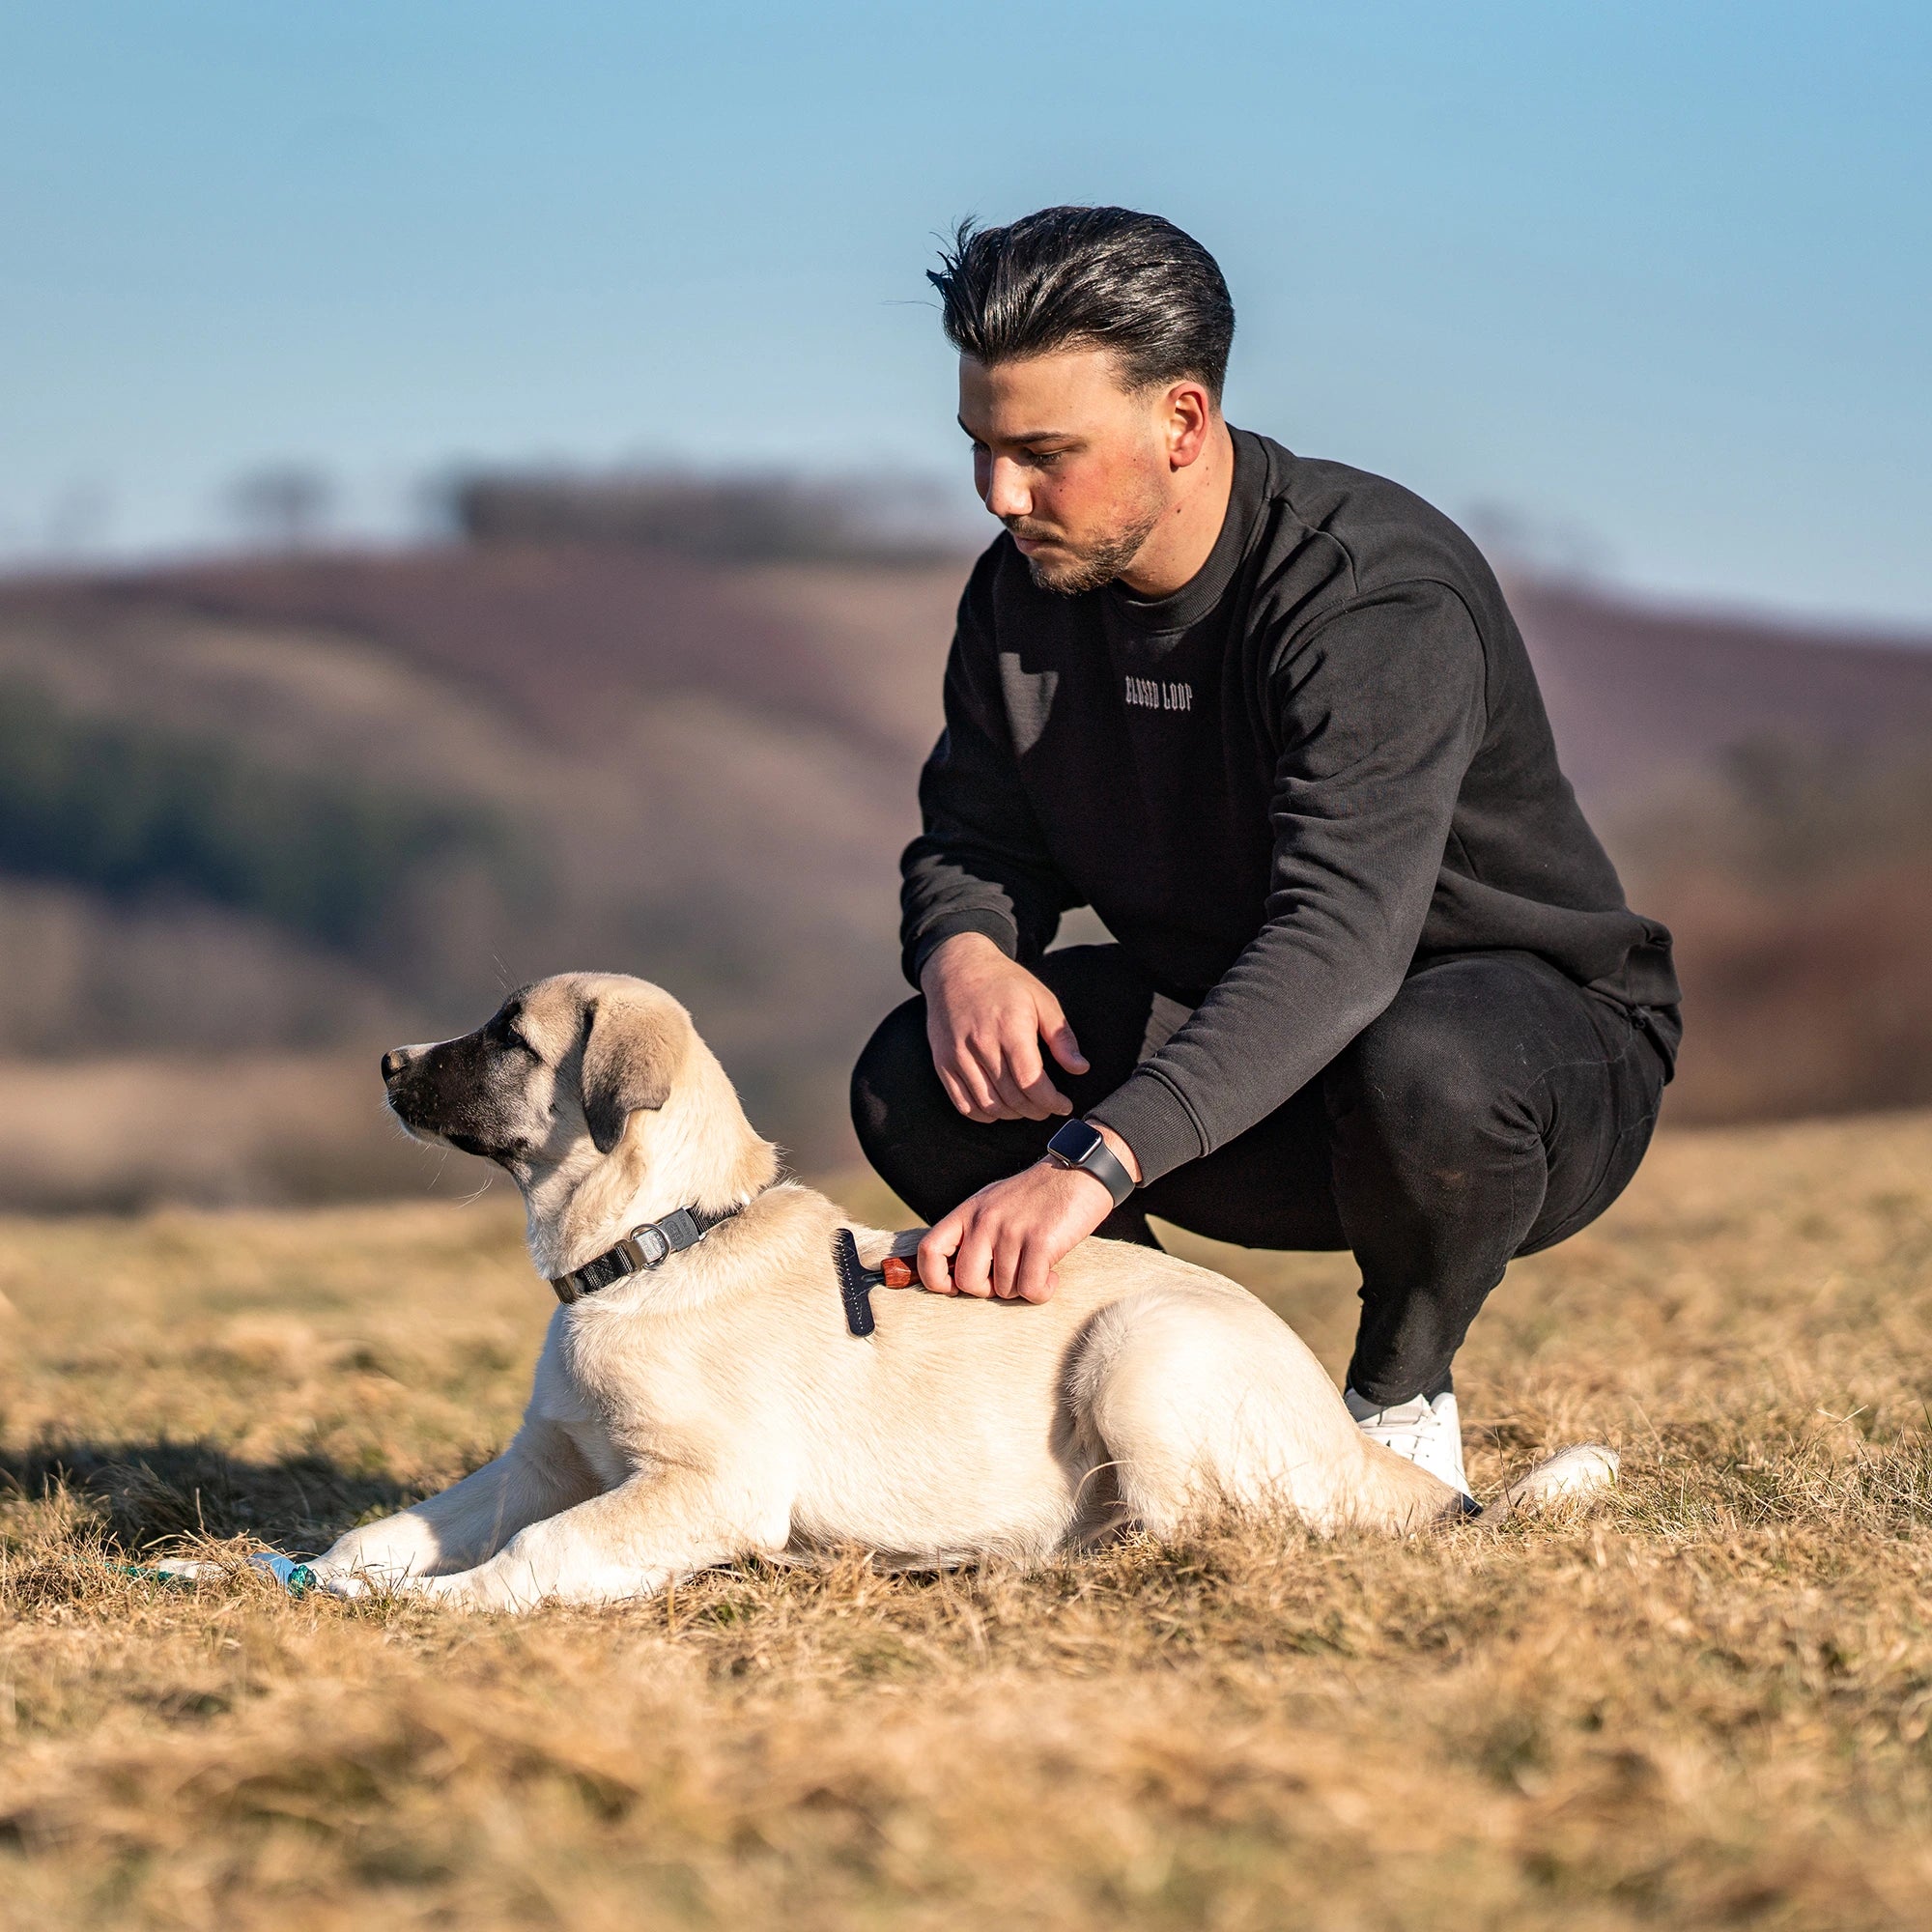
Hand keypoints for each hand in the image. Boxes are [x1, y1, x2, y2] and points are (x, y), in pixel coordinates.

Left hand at [914, 1124, 1141, 1303]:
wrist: (1079, 1172)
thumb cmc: (1037, 1195)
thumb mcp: (994, 1203)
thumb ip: (973, 1231)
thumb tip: (954, 1274)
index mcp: (968, 1211)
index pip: (929, 1250)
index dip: (934, 1278)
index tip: (954, 1286)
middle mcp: (985, 1220)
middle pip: (967, 1281)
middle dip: (989, 1290)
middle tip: (1009, 1277)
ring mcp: (1011, 1230)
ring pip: (1004, 1290)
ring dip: (1022, 1287)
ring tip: (1037, 1267)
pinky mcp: (1040, 1242)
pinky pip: (1030, 1290)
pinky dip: (1042, 1291)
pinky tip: (1051, 1275)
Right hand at [919, 933, 1089, 1121]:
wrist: (956, 969)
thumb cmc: (1003, 984)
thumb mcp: (1041, 999)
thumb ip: (1062, 1036)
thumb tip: (1080, 1068)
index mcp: (1010, 1027)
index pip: (1031, 1081)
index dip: (1051, 1101)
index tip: (1064, 1105)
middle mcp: (981, 1044)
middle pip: (1012, 1097)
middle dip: (1036, 1110)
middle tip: (1048, 1108)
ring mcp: (958, 1055)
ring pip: (989, 1105)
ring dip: (1013, 1114)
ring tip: (1026, 1107)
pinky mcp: (942, 1062)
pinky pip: (963, 1103)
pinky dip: (984, 1114)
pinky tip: (999, 1108)